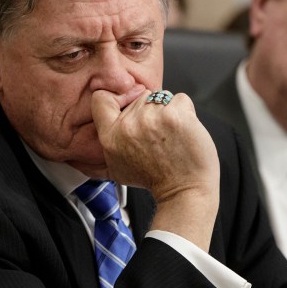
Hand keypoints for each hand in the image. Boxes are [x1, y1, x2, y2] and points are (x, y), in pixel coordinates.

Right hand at [91, 89, 219, 249]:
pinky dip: (186, 113)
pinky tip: (184, 131)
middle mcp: (129, 125)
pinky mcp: (175, 115)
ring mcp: (152, 117)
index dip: (117, 96)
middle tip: (158, 136)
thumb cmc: (157, 179)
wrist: (184, 191)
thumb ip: (110, 142)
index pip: (100, 99)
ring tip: (172, 135)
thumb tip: (105, 119)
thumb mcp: (118, 168)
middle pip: (140, 97)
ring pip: (162, 96)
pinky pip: (181, 100)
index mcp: (111, 137)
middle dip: (151, 111)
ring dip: (169, 111)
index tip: (127, 102)